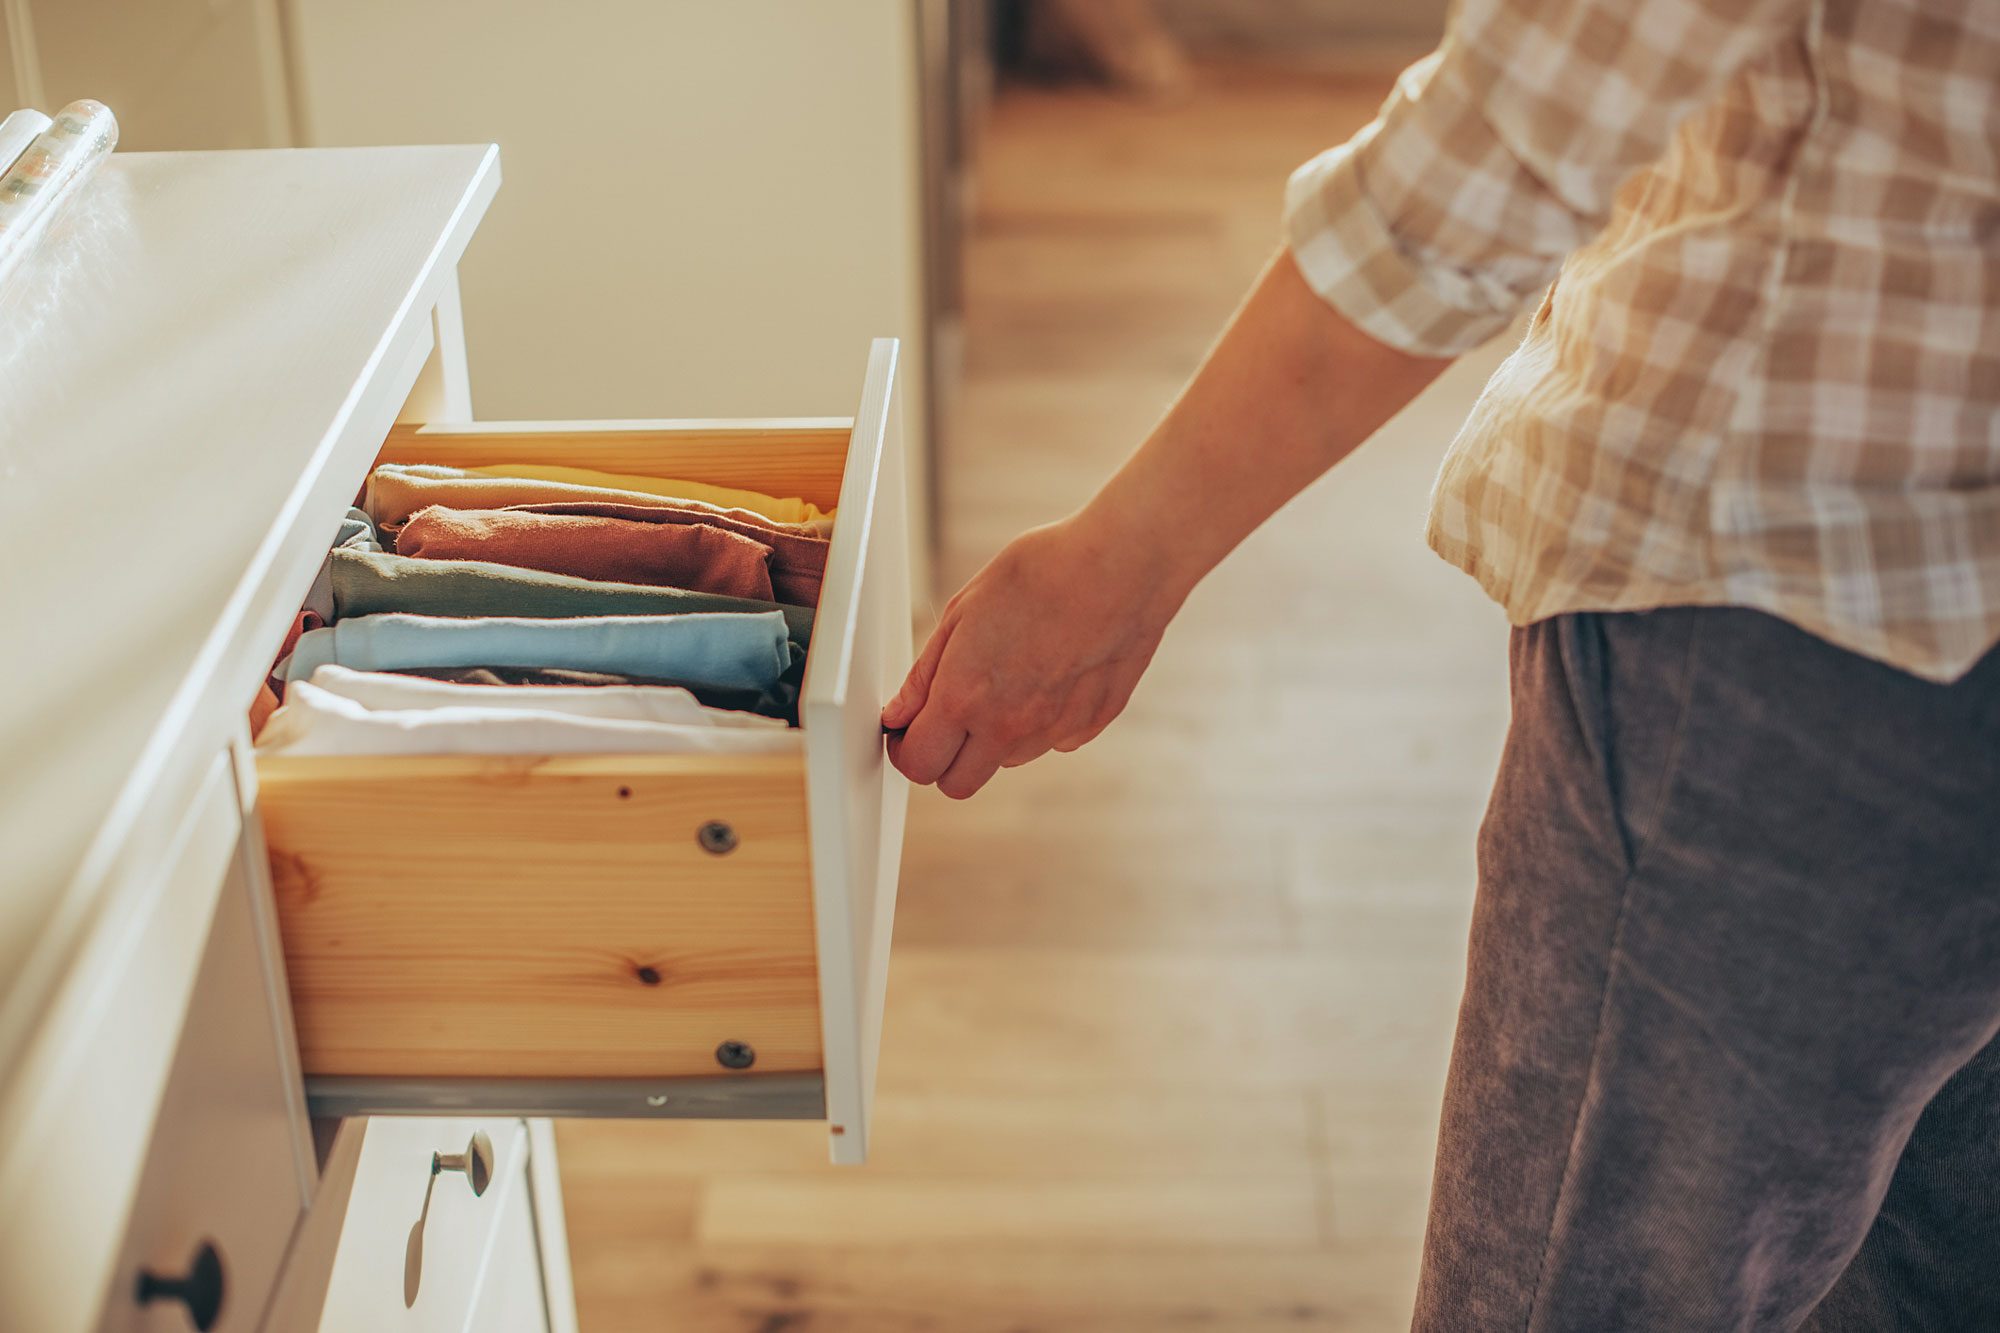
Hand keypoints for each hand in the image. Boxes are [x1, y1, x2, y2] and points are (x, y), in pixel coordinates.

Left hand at [883, 512, 1180, 798]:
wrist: (1121, 566)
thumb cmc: (1042, 572)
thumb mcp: (963, 611)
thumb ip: (926, 675)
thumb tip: (899, 712)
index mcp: (965, 697)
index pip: (918, 764)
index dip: (905, 750)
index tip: (907, 730)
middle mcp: (1007, 727)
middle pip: (957, 784)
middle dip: (942, 758)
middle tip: (945, 719)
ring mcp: (1052, 732)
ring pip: (1006, 762)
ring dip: (994, 738)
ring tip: (1009, 677)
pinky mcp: (1089, 726)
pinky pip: (1051, 742)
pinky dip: (1041, 723)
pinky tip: (1050, 675)